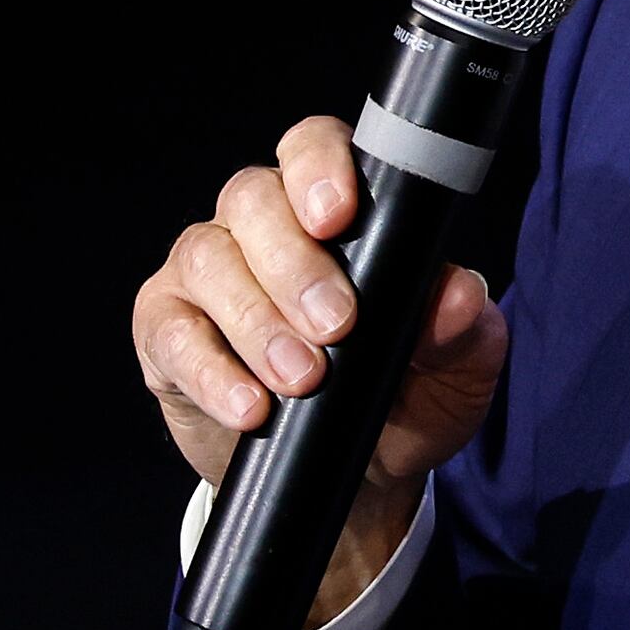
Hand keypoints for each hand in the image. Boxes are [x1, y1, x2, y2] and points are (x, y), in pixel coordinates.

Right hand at [131, 115, 510, 629]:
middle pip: (252, 200)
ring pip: (208, 260)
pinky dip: (211, 371)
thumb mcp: (454, 370)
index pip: (312, 148)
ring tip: (301, 379)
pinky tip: (250, 408)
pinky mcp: (167, 333)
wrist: (357, 481)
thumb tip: (457, 296)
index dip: (319, 167)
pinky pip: (171, 333)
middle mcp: (259, 226)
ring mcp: (206, 276)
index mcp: (331, 209)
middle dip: (294, 263)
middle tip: (335, 326)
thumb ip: (462, 328)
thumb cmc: (405, 399)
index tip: (339, 214)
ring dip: (257, 321)